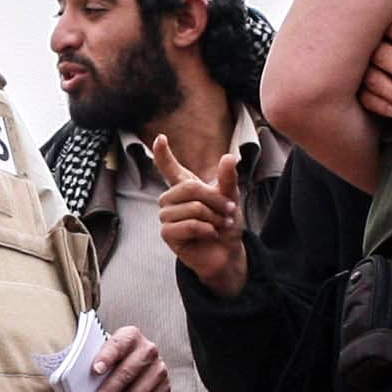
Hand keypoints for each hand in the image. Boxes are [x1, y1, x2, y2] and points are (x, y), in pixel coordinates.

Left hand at [86, 324, 168, 391]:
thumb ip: (91, 362)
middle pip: (128, 372)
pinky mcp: (164, 388)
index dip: (107, 356)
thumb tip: (74, 382)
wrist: (135, 363)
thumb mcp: (102, 354)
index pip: (118, 345)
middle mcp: (148, 350)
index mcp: (130, 336)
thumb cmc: (110, 360)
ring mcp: (158, 370)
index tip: (95, 370)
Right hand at [154, 134, 248, 296]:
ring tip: (219, 225)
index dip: (163, 153)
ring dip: (212, 217)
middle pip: (189, 188)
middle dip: (214, 200)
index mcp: (185, 187)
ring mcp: (167, 216)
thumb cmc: (225, 224)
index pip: (169, 167)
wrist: (226, 253)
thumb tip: (229, 157)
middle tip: (230, 211)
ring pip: (191, 208)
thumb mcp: (231, 199)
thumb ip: (228, 179)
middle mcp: (172, 199)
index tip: (160, 138)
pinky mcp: (167, 234)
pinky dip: (205, 229)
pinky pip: (187, 225)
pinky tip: (210, 234)